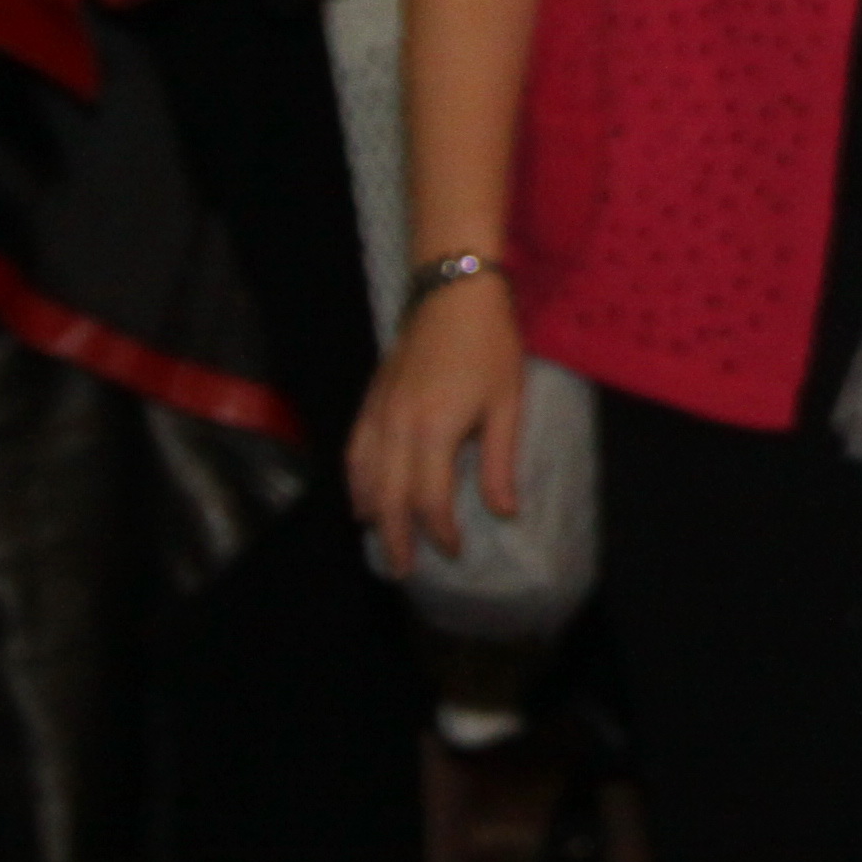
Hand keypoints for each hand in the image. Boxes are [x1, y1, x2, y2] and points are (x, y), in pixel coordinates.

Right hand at [348, 269, 525, 573]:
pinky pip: (354, 450)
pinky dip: (355, 480)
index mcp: (434, 430)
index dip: (440, 531)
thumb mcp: (507, 403)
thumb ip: (499, 461)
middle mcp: (397, 427)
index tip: (454, 552)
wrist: (452, 290)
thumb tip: (503, 512)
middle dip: (396, 537)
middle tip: (403, 571)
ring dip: (371, 514)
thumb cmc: (490, 344)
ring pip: (364, 476)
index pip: (429, 499)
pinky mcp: (370, 399)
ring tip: (381, 543)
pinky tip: (361, 498)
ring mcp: (378, 412)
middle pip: (388, 497)